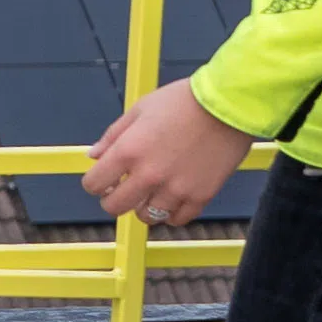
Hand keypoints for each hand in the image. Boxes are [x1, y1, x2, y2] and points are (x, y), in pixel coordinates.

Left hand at [81, 80, 253, 228]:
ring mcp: (176, 189)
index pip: (94, 184)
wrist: (228, 104)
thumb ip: (113, 135)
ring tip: (152, 190)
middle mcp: (149, 175)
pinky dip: (171, 213)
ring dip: (144, 206)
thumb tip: (93, 156)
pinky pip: (177, 220)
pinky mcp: (200, 197)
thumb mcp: (140, 109)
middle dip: (113, 199)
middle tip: (123, 189)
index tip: (105, 178)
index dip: (96, 182)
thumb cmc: (183, 101)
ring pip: (146, 217)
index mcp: (129, 150)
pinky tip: (173, 197)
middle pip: (115, 208)